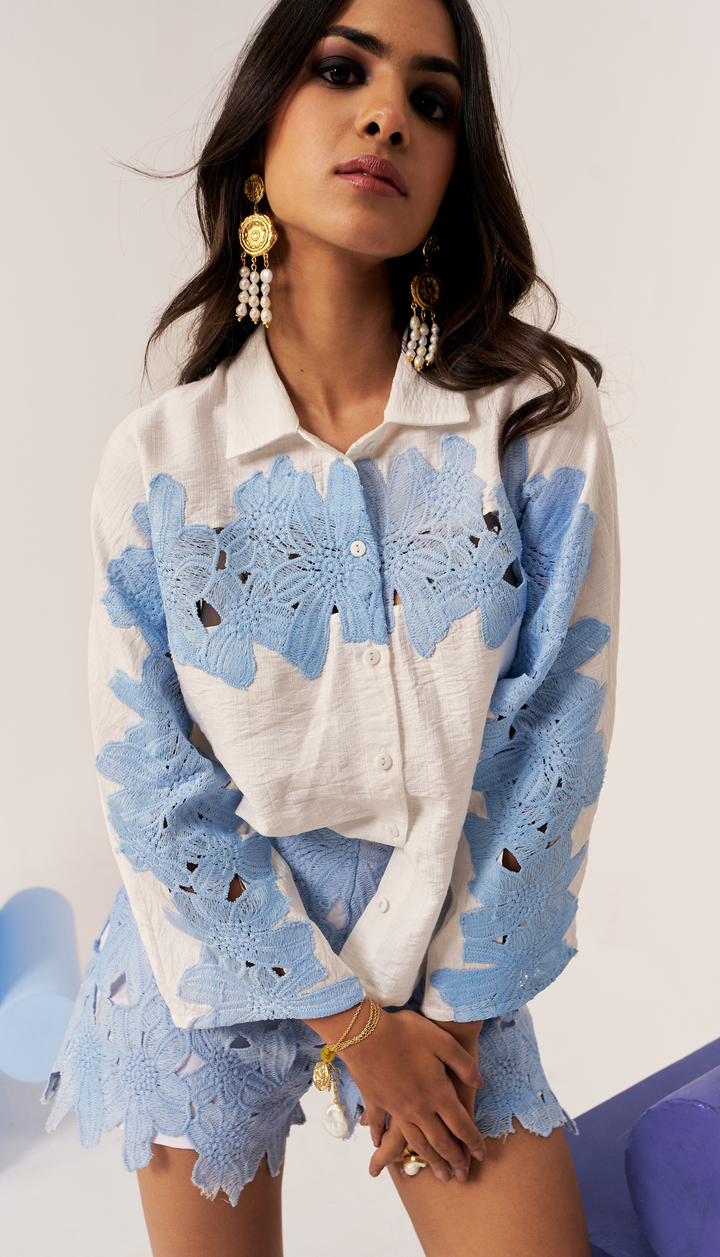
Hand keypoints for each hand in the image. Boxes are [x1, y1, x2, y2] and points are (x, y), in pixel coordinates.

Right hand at [311, 1006, 484, 1182]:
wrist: (365, 1032)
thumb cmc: (406, 1033)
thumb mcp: (443, 1042)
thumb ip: (464, 1065)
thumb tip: (478, 1083)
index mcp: (438, 1094)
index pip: (461, 1125)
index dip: (473, 1141)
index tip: (482, 1156)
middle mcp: (419, 1108)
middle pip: (440, 1141)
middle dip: (453, 1160)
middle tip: (461, 1176)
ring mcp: (396, 1107)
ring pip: (416, 1141)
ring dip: (429, 1159)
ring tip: (438, 1173)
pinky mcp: (376, 1100)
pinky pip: (380, 1125)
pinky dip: (380, 1137)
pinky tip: (379, 1144)